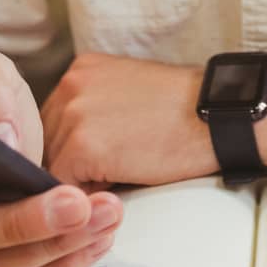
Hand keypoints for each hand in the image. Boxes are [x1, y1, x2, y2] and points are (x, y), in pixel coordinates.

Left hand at [40, 53, 215, 187]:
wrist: (219, 116)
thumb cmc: (185, 112)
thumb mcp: (130, 93)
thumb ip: (96, 109)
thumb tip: (70, 150)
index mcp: (81, 70)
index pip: (53, 121)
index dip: (71, 148)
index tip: (98, 160)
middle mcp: (70, 85)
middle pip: (47, 143)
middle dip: (71, 166)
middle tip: (109, 175)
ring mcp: (73, 113)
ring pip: (53, 167)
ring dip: (78, 182)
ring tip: (118, 179)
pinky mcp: (81, 146)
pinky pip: (64, 187)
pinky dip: (86, 196)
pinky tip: (117, 187)